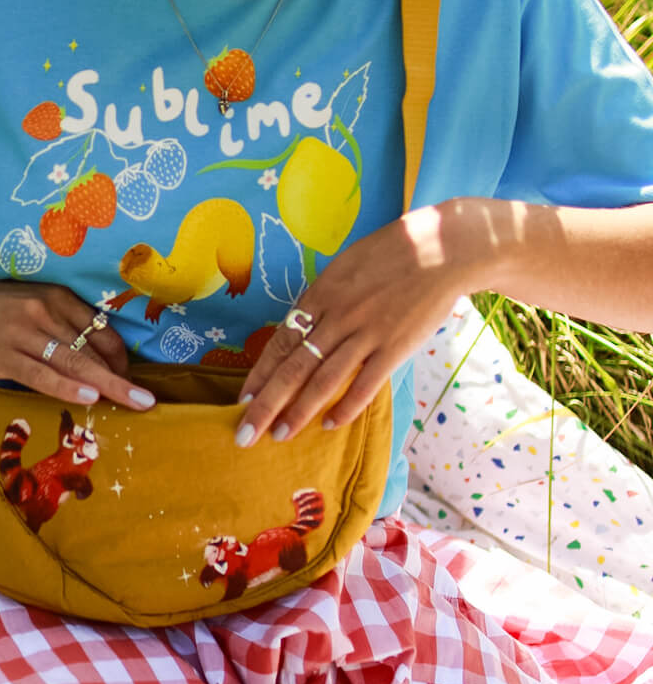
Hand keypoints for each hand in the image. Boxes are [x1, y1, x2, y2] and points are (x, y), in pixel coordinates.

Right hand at [0, 268, 156, 411]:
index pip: (101, 331)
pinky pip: (43, 374)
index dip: (120, 359)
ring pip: (76, 363)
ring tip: (136, 405)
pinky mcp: (4, 355)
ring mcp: (25, 333)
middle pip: (95, 348)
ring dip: (109, 387)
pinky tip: (90, 398)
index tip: (128, 380)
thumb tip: (82, 360)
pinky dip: (69, 386)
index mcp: (55, 297)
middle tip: (147, 402)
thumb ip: (53, 326)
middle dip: (124, 378)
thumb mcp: (25, 304)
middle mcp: (46, 311)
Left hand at [236, 201, 491, 445]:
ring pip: (323, 380)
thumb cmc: (393, 252)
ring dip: (298, 412)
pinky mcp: (395, 347)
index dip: (260, 373)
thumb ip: (324, 297)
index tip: (242, 398)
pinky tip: (330, 425)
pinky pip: (365, 384)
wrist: (442, 248)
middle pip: (293, 367)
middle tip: (245, 433)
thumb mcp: (345, 266)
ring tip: (279, 435)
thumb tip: (303, 323)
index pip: (281, 342)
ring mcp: (366, 333)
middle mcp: (337, 317)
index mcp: (321, 295)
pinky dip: (346, 406)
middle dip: (266, 404)